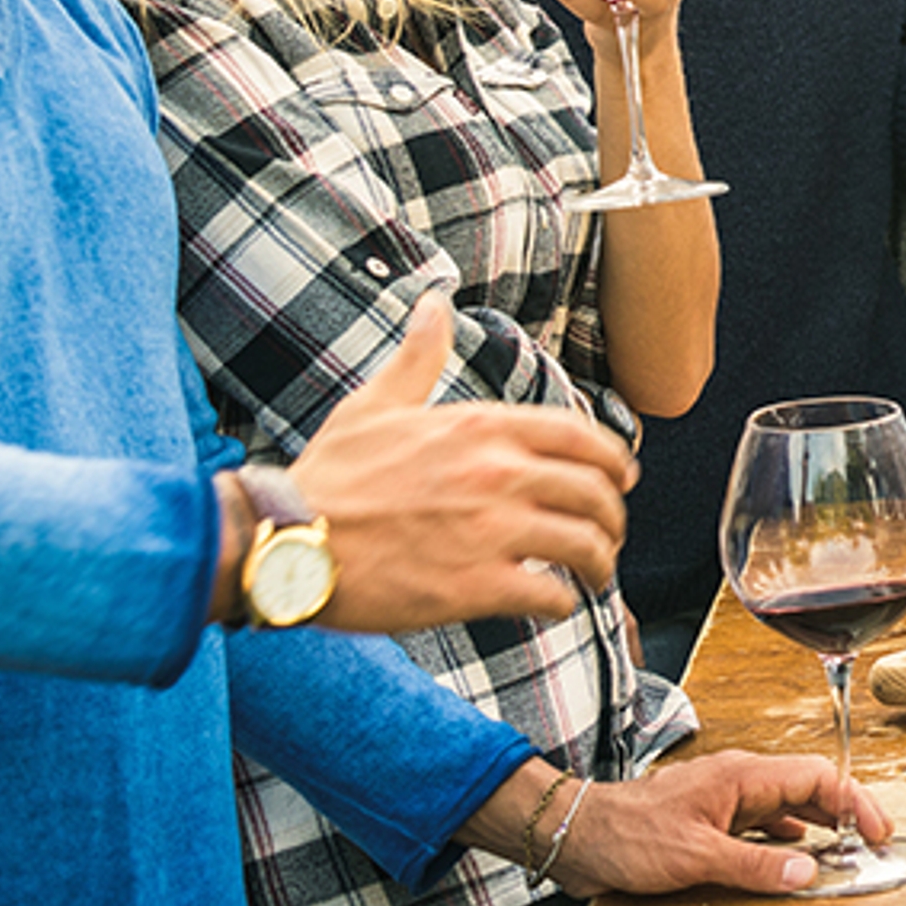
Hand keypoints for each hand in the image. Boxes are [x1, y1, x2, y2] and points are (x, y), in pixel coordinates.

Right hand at [281, 294, 637, 630]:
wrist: (284, 540)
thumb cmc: (328, 476)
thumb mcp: (376, 402)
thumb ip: (418, 354)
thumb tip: (433, 301)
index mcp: (481, 427)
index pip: (582, 437)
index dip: (614, 462)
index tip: (621, 481)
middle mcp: (497, 472)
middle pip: (596, 494)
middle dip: (613, 519)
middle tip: (608, 537)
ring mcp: (492, 530)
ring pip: (586, 546)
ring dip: (599, 564)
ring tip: (592, 576)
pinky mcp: (477, 586)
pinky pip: (552, 596)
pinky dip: (562, 603)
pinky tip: (552, 605)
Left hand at [537, 752, 894, 898]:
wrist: (578, 835)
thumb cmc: (628, 835)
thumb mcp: (697, 856)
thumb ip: (756, 865)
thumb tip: (809, 872)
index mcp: (743, 776)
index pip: (817, 777)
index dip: (854, 801)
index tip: (877, 830)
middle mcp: (739, 781)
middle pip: (808, 787)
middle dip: (845, 812)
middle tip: (872, 843)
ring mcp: (724, 798)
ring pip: (787, 804)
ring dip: (818, 824)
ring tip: (843, 850)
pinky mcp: (709, 819)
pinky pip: (763, 822)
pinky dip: (787, 837)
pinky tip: (792, 855)